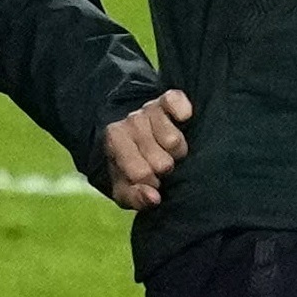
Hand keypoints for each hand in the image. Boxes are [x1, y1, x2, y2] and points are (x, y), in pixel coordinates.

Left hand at [103, 89, 194, 210]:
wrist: (134, 135)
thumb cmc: (129, 167)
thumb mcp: (125, 189)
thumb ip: (135, 197)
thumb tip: (154, 197)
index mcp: (114, 142)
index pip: (141, 174)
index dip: (151, 182)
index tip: (150, 180)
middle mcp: (130, 122)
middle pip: (162, 161)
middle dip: (165, 167)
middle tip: (160, 163)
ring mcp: (148, 109)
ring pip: (174, 141)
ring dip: (177, 150)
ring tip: (168, 149)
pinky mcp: (166, 98)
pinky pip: (177, 102)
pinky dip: (182, 111)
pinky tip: (180, 120)